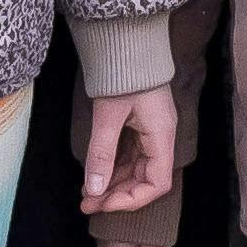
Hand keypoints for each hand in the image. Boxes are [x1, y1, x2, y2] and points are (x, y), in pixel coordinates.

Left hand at [82, 85, 179, 216]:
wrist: (126, 41)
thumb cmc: (124, 74)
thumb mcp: (108, 116)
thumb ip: (101, 154)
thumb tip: (94, 191)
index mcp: (161, 135)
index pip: (157, 183)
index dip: (132, 200)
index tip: (105, 203)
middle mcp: (159, 136)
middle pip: (144, 179)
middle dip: (116, 194)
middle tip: (87, 205)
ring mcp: (149, 131)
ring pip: (134, 169)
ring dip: (111, 183)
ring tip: (85, 194)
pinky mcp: (138, 124)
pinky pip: (128, 155)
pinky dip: (111, 168)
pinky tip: (93, 175)